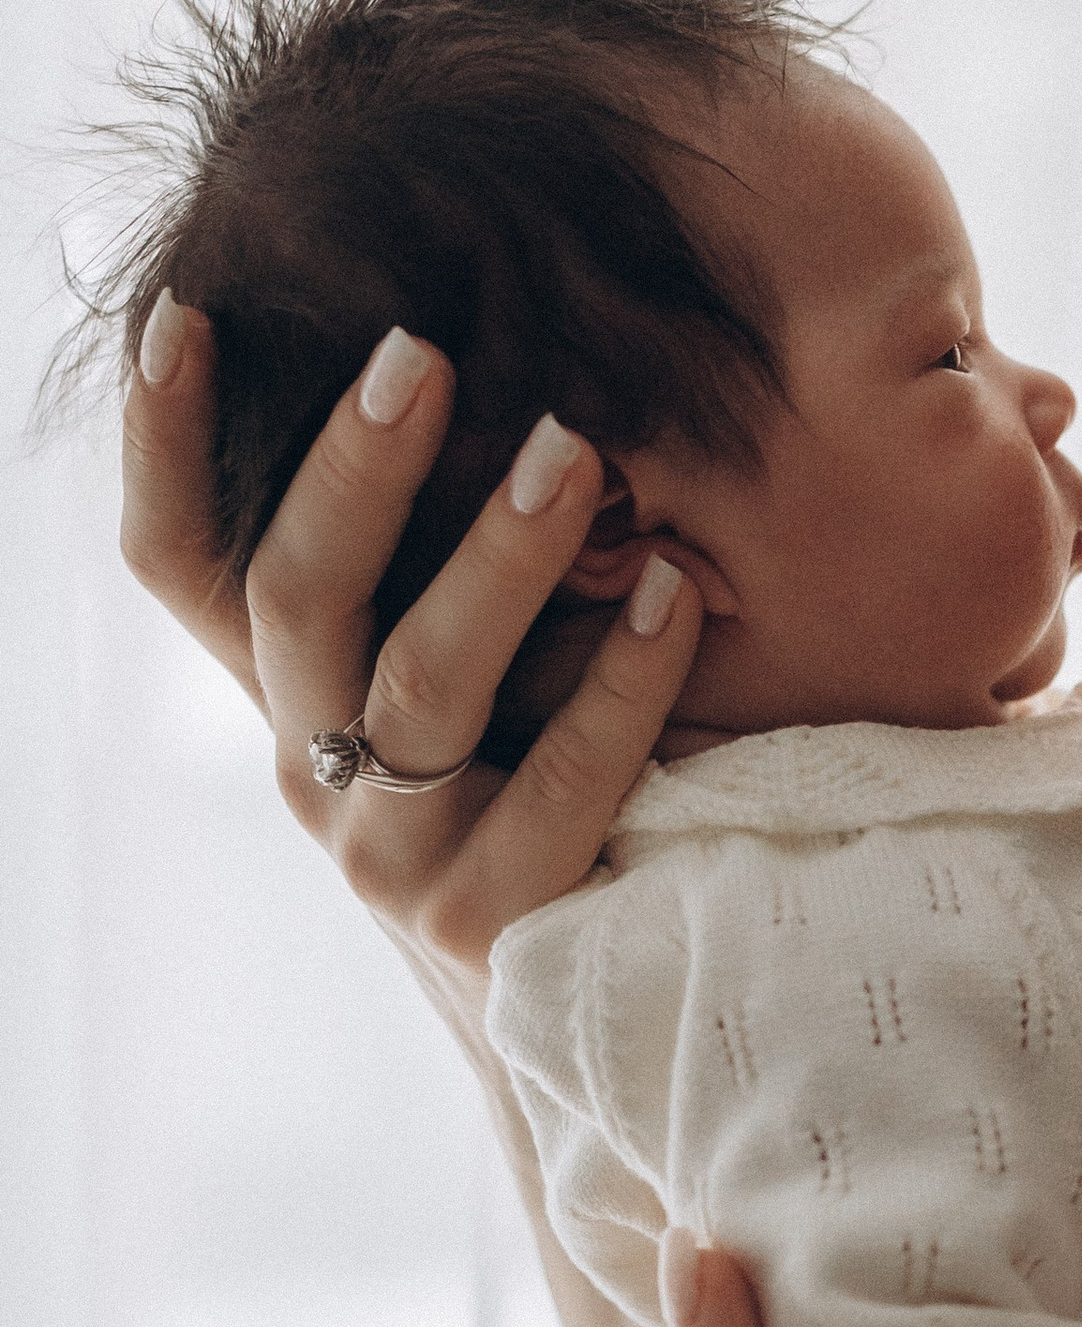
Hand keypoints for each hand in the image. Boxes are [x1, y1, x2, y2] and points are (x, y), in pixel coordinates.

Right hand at [118, 295, 705, 986]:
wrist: (574, 1013)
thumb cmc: (530, 793)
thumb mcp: (459, 676)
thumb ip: (429, 564)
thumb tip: (473, 358)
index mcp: (286, 695)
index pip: (177, 564)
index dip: (162, 445)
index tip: (184, 313)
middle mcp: (311, 767)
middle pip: (295, 598)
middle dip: (355, 467)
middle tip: (420, 352)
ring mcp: (390, 854)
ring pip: (421, 681)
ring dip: (499, 553)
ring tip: (575, 450)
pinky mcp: (490, 920)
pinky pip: (562, 779)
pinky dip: (625, 678)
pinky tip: (674, 593)